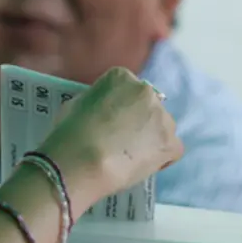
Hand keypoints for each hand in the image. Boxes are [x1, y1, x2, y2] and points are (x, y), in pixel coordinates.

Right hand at [38, 67, 182, 208]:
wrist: (82, 163)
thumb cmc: (69, 134)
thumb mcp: (76, 104)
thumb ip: (97, 102)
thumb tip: (105, 111)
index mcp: (121, 77)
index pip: (125, 88)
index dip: (118, 108)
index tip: (110, 122)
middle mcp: (146, 91)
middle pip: (147, 105)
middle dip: (138, 121)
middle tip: (121, 141)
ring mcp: (162, 117)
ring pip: (161, 127)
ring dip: (151, 138)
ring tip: (132, 157)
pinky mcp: (171, 143)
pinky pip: (172, 149)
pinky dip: (162, 158)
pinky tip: (144, 165)